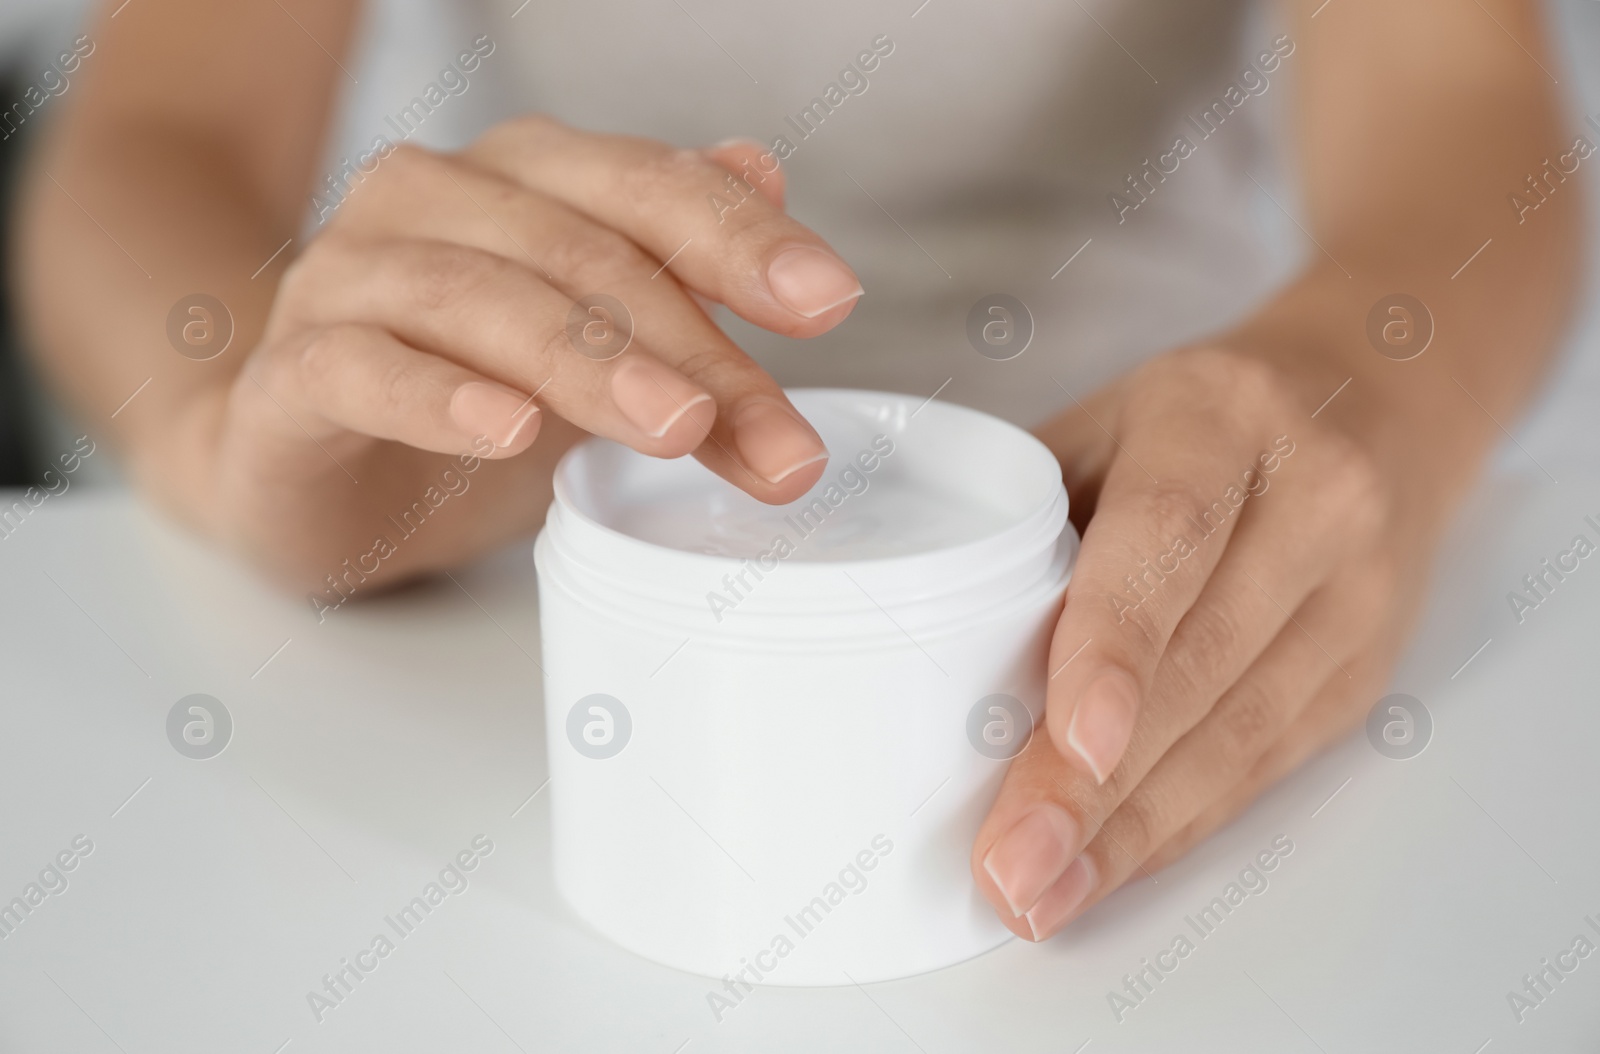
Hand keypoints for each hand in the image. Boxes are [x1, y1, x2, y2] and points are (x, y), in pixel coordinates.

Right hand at [209, 118, 859, 581]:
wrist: (303, 465)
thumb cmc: (462, 390)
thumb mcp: (593, 341)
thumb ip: (671, 265)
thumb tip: (766, 173)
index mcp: (520, 179)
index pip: (647, 188)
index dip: (741, 240)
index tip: (830, 301)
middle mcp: (434, 201)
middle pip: (581, 252)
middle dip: (693, 345)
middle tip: (776, 436)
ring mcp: (351, 277)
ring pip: (479, 298)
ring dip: (588, 362)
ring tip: (676, 426)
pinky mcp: (291, 370)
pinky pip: (358, 365)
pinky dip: (437, 395)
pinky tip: (507, 431)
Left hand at [970, 347, 1438, 939]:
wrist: (1375, 402)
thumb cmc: (1205, 416)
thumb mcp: (1107, 417)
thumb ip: (1030, 510)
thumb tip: (924, 634)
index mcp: (1222, 415)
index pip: (1169, 535)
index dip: (1118, 644)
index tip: (1075, 742)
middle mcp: (1312, 503)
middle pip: (1198, 661)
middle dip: (1095, 783)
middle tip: (1012, 867)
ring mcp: (1354, 596)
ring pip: (1236, 733)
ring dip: (1131, 830)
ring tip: (1043, 892)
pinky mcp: (1363, 672)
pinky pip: (1263, 764)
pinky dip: (1179, 824)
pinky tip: (1109, 866)